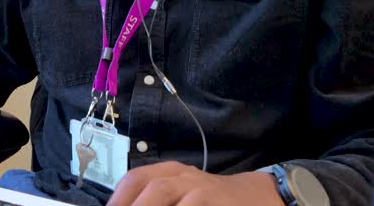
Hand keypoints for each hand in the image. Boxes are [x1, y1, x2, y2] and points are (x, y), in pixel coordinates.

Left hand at [106, 162, 283, 205]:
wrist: (255, 196)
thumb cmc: (210, 199)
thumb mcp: (182, 193)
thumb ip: (154, 199)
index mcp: (169, 172)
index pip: (136, 178)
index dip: (118, 198)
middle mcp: (183, 176)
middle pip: (149, 187)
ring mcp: (201, 189)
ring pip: (165, 192)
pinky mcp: (216, 201)